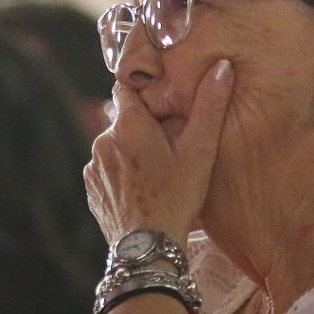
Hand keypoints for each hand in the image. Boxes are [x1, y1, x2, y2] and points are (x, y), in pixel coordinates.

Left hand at [84, 59, 234, 243]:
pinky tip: (143, 189)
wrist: (148, 247)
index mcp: (128, 125)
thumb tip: (221, 66)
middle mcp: (103, 140)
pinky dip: (122, 174)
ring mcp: (93, 167)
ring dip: (131, 152)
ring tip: (157, 172)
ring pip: (115, 147)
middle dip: (143, 127)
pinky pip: (107, 171)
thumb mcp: (200, 151)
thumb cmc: (176, 197)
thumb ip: (210, 105)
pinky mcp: (91, 189)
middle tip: (169, 145)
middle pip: (124, 121)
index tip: (160, 98)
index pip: (125, 88)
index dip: (143, 90)